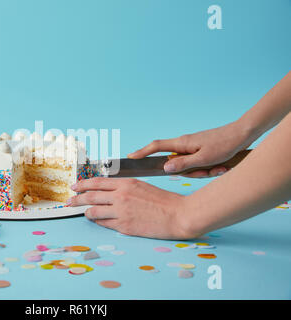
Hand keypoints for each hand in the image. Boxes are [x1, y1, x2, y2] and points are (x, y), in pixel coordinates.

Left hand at [67, 177, 194, 239]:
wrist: (178, 214)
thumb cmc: (163, 200)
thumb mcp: (141, 186)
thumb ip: (123, 187)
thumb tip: (107, 191)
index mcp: (125, 183)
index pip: (97, 182)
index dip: (83, 184)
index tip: (74, 187)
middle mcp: (120, 196)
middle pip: (90, 196)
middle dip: (76, 199)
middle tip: (68, 201)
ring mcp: (121, 212)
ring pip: (94, 211)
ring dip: (86, 212)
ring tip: (84, 212)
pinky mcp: (124, 226)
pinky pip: (104, 223)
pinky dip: (98, 221)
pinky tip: (97, 220)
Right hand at [128, 121, 254, 177]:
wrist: (243, 134)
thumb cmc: (224, 144)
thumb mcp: (203, 159)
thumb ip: (183, 165)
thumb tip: (165, 168)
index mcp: (182, 144)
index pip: (156, 147)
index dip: (142, 152)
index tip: (131, 157)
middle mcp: (185, 145)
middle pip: (177, 164)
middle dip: (192, 172)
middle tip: (209, 170)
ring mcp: (194, 148)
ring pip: (191, 167)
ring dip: (205, 171)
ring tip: (220, 167)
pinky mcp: (202, 151)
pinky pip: (200, 165)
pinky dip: (210, 168)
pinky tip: (222, 166)